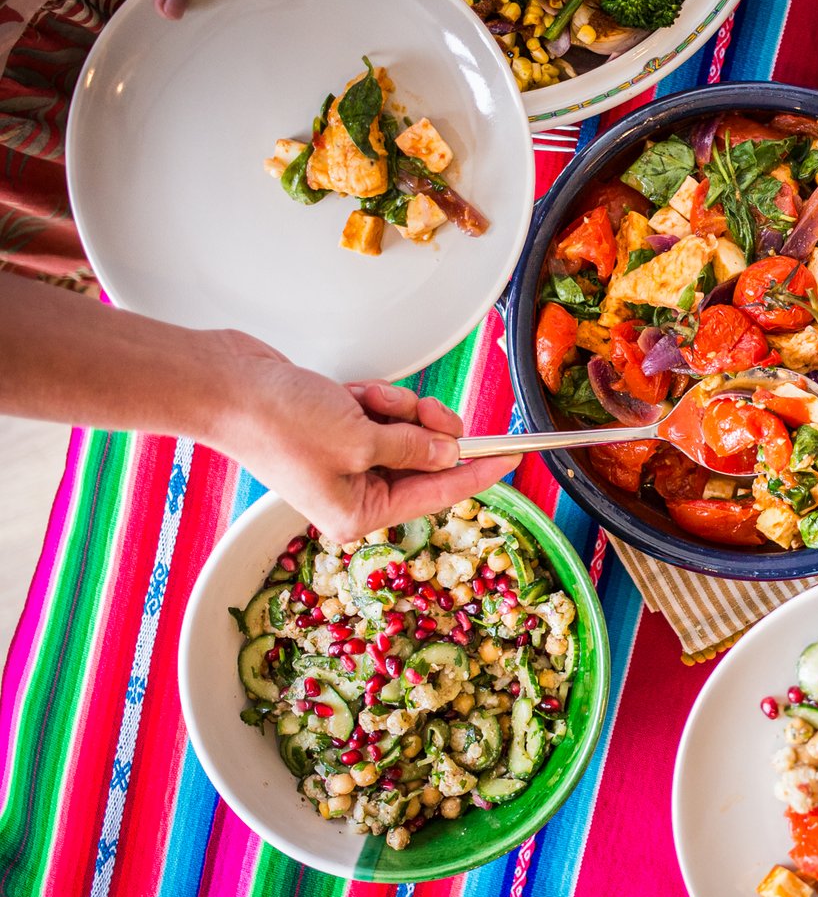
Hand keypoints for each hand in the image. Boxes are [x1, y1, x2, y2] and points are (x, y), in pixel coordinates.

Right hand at [209, 332, 519, 541]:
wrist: (225, 383)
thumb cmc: (276, 421)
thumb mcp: (362, 438)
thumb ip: (415, 447)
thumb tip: (450, 451)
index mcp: (358, 513)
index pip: (438, 494)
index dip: (480, 473)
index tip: (513, 457)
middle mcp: (354, 491)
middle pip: (427, 457)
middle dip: (426, 427)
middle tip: (419, 411)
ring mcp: (347, 458)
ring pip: (408, 428)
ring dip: (394, 406)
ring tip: (362, 400)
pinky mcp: (340, 426)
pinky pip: (383, 410)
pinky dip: (374, 397)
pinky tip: (347, 393)